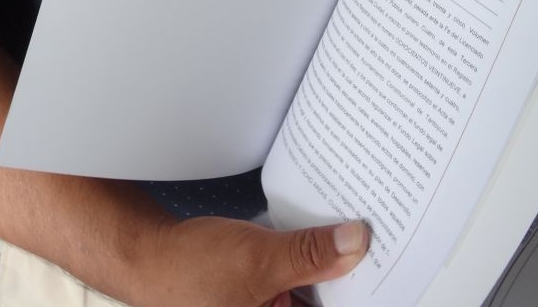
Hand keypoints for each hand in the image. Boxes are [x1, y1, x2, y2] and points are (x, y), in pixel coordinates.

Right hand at [140, 215, 368, 306]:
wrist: (148, 256)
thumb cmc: (190, 270)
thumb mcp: (259, 259)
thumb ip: (309, 255)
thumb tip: (356, 244)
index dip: (362, 295)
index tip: (390, 268)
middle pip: (326, 304)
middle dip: (348, 279)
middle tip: (372, 243)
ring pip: (312, 295)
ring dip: (329, 270)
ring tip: (350, 237)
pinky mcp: (261, 301)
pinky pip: (297, 286)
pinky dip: (309, 265)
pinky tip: (321, 240)